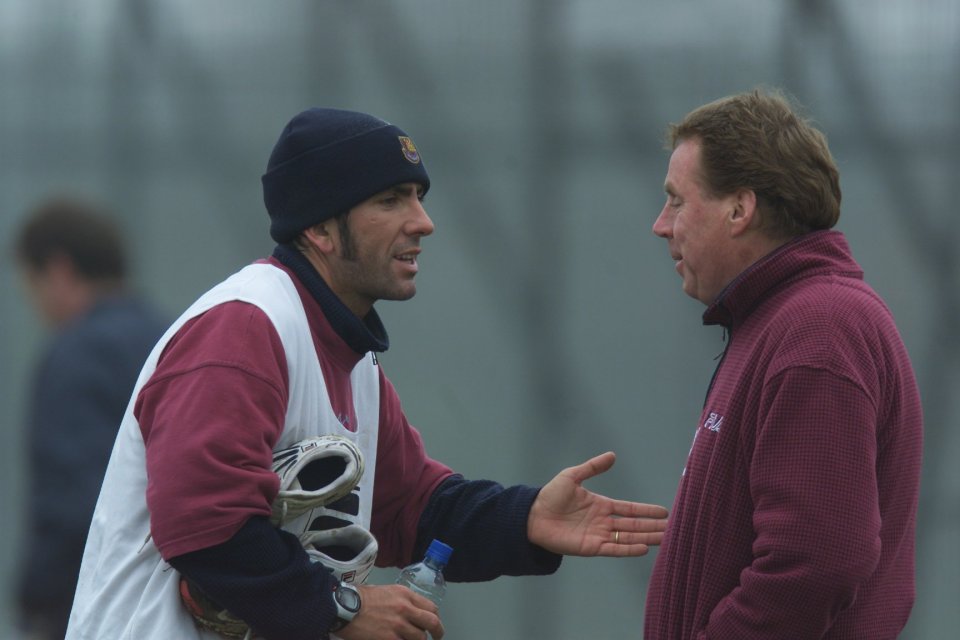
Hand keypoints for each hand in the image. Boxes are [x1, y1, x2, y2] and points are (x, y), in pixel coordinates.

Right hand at [337, 584, 443, 639]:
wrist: (344, 607)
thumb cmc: (361, 598)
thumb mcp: (386, 591)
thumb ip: (401, 600)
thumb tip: (410, 611)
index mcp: (405, 594)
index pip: (431, 607)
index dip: (435, 617)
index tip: (434, 624)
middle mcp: (405, 608)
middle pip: (432, 623)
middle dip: (438, 632)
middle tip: (437, 637)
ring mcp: (399, 625)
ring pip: (420, 638)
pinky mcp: (390, 639)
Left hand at [527, 451, 667, 556]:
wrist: (532, 516)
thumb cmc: (550, 495)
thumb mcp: (573, 476)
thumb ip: (593, 467)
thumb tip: (613, 455)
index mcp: (601, 505)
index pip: (629, 509)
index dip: (647, 511)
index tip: (664, 512)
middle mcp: (603, 522)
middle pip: (634, 525)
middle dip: (653, 527)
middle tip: (673, 529)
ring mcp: (598, 535)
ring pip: (628, 537)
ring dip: (646, 538)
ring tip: (666, 539)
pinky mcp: (590, 547)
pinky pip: (614, 549)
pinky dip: (628, 549)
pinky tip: (644, 548)